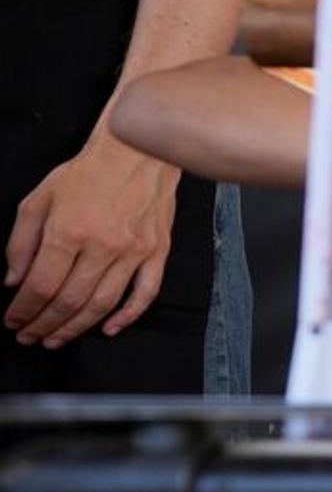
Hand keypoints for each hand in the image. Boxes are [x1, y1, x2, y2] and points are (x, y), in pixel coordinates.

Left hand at [8, 132, 178, 346]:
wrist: (137, 152)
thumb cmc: (88, 172)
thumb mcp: (40, 198)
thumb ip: (22, 241)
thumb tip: (14, 280)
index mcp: (70, 230)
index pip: (42, 285)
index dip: (24, 309)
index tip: (13, 321)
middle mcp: (103, 245)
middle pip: (69, 301)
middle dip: (44, 324)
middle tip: (30, 337)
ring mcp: (134, 251)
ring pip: (102, 304)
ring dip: (76, 328)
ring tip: (56, 338)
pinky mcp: (157, 252)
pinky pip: (145, 294)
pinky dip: (127, 317)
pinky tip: (108, 328)